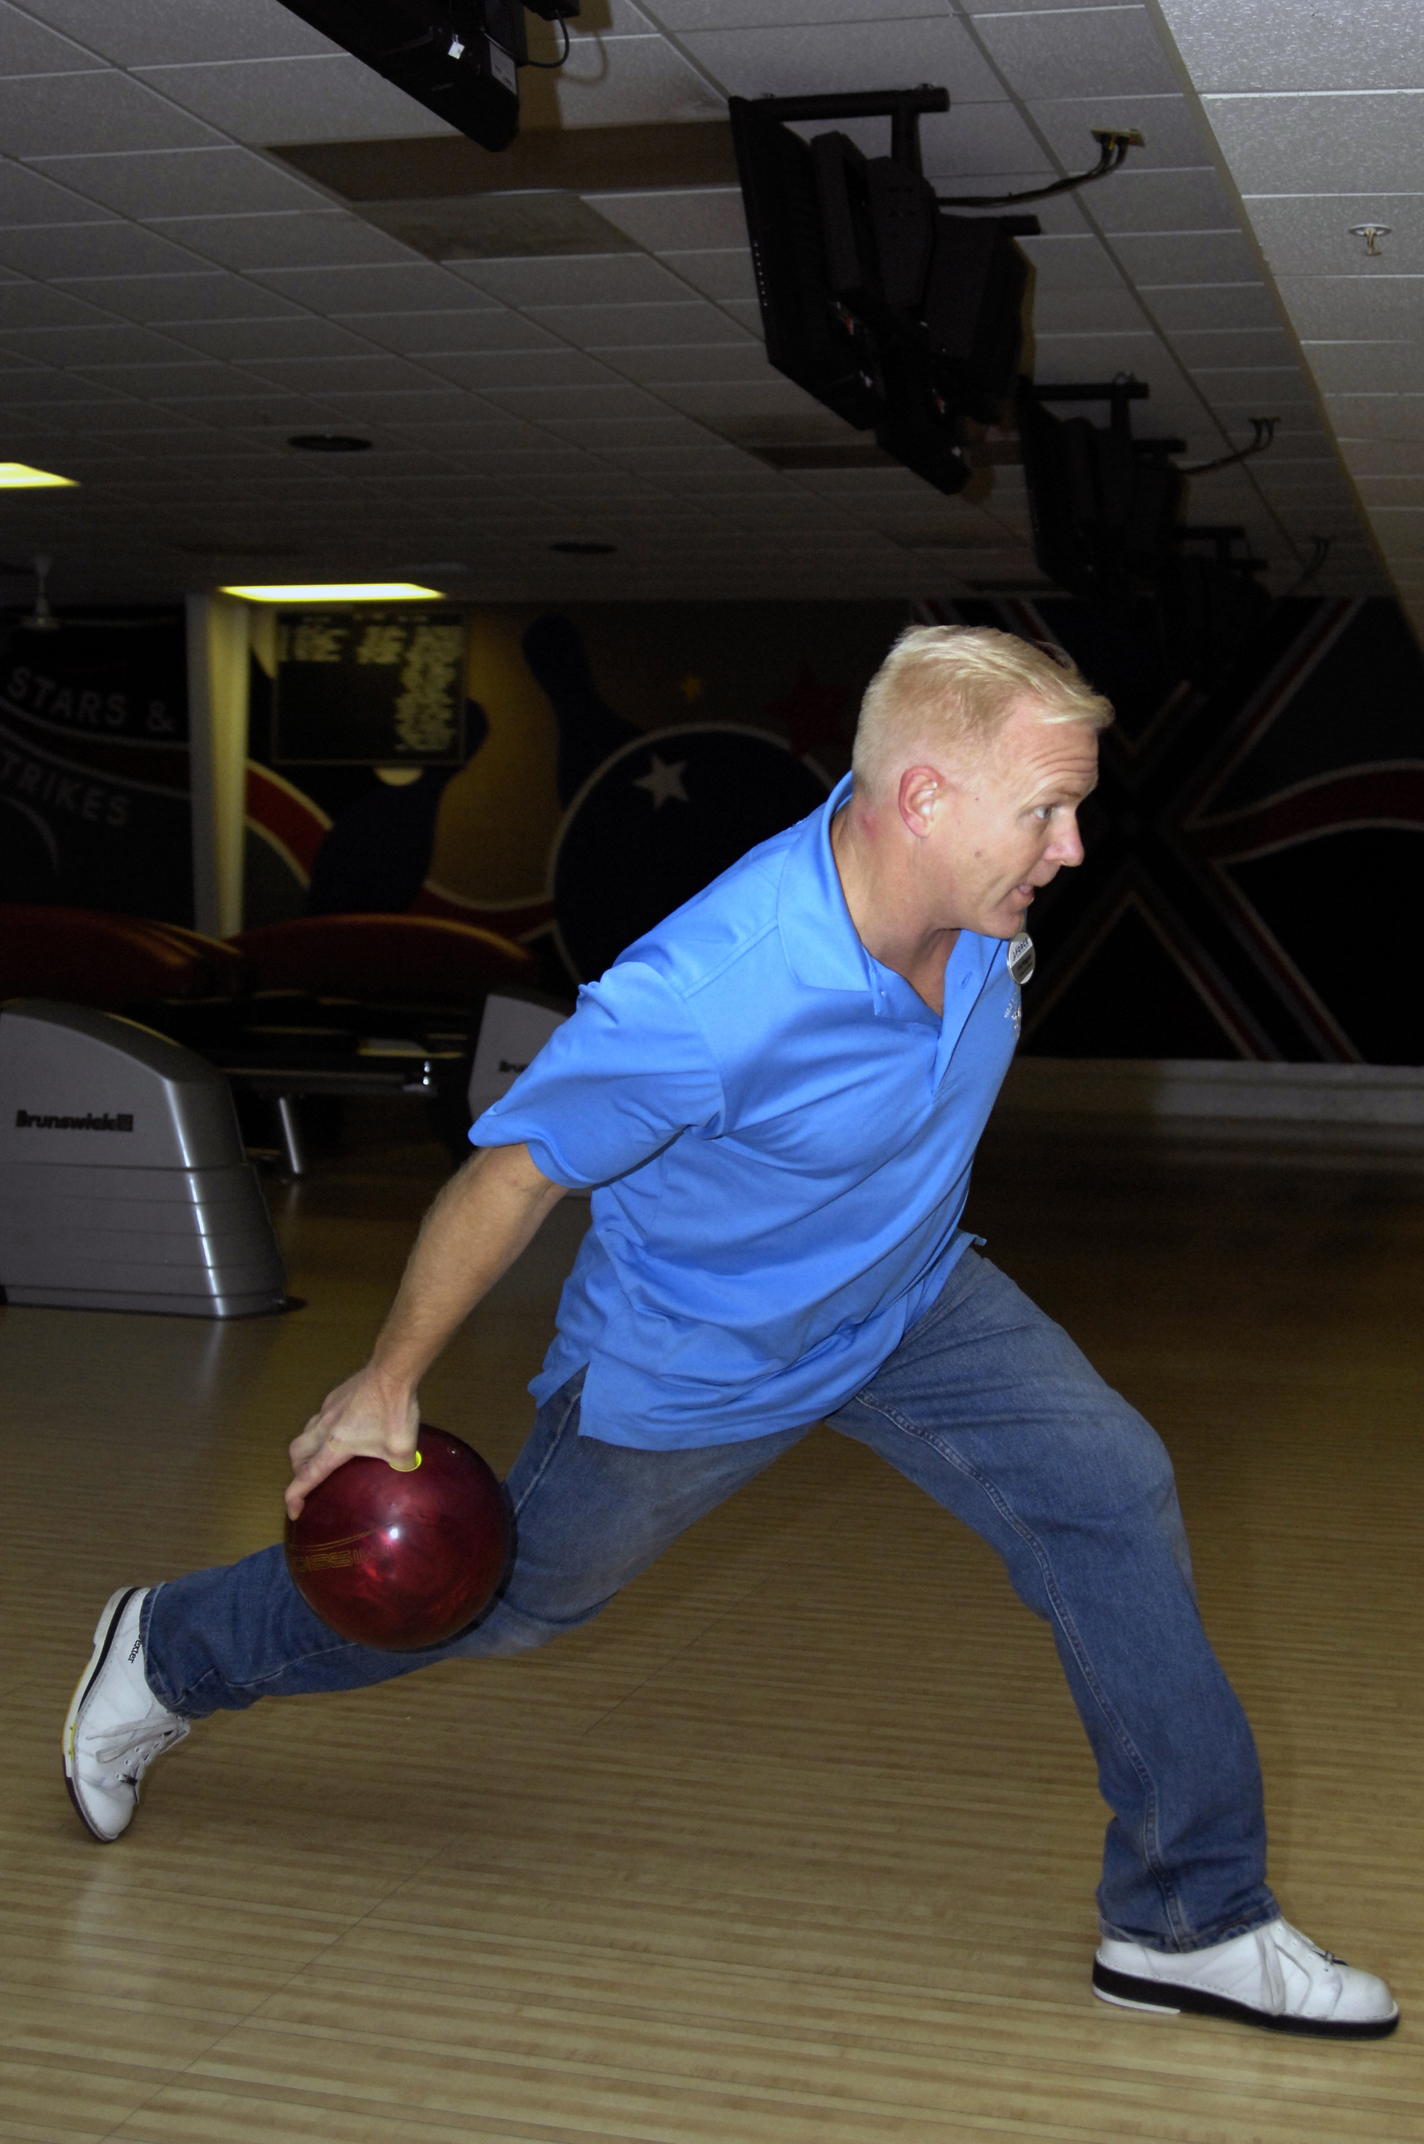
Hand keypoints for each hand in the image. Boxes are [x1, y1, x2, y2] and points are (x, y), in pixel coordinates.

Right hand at [285, 1367, 420, 1520]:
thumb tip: (404, 1471)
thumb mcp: (403, 1450)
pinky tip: (343, 1428)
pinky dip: (323, 1428)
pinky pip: (321, 1416)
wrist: (392, 1371)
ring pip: (306, 1432)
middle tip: (309, 1480)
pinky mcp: (336, 1395)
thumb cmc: (394, 1411)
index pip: (306, 1477)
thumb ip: (401, 1467)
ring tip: (322, 1455)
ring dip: (308, 1447)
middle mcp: (324, 1428)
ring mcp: (328, 1409)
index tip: (294, 1512)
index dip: (295, 1497)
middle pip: (296, 1453)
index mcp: (334, 1446)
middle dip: (297, 1470)